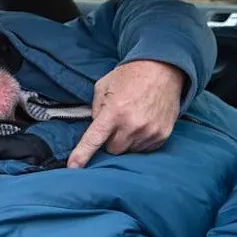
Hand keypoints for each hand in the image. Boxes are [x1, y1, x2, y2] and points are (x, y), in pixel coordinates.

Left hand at [67, 60, 185, 168]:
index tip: (73, 167)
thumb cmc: (131, 76)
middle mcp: (132, 124)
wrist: (163, 68)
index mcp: (114, 111)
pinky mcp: (162, 135)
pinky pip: (145, 149)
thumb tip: (95, 128)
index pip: (94, 139)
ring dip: (127, 141)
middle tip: (117, 123)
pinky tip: (143, 124)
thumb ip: (96, 109)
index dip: (82, 154)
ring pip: (129, 151)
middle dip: (110, 140)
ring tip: (132, 120)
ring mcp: (149, 131)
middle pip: (112, 149)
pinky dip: (141, 140)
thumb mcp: (104, 86)